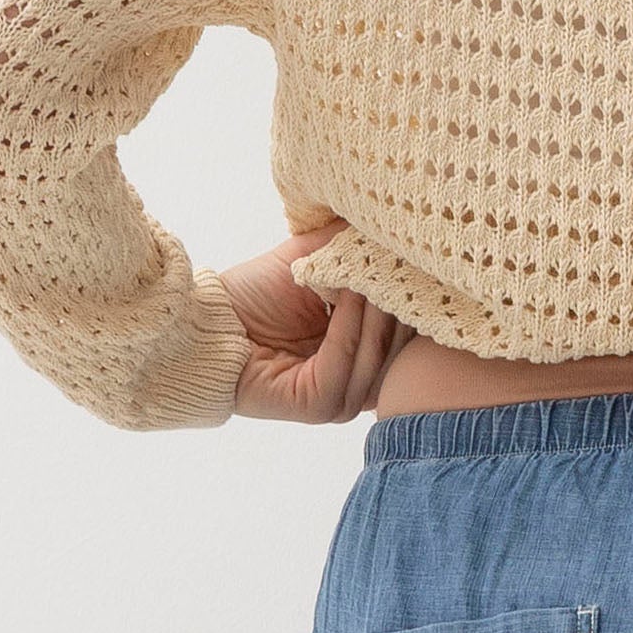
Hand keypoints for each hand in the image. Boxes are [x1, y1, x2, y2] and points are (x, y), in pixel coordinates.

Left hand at [219, 222, 412, 421]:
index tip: (423, 262)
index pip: (411, 333)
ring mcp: (341, 399)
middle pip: (401, 347)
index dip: (417, 298)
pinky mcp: (317, 406)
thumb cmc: (257, 293)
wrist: (210, 320)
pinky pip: (344, 365)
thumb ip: (355, 247)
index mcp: (369, 355)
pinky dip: (350, 329)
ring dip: (377, 314)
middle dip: (401, 304)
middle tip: (404, 265)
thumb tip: (400, 226)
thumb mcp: (316, 258)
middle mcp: (361, 383)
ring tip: (375, 275)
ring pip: (378, 356)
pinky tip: (348, 297)